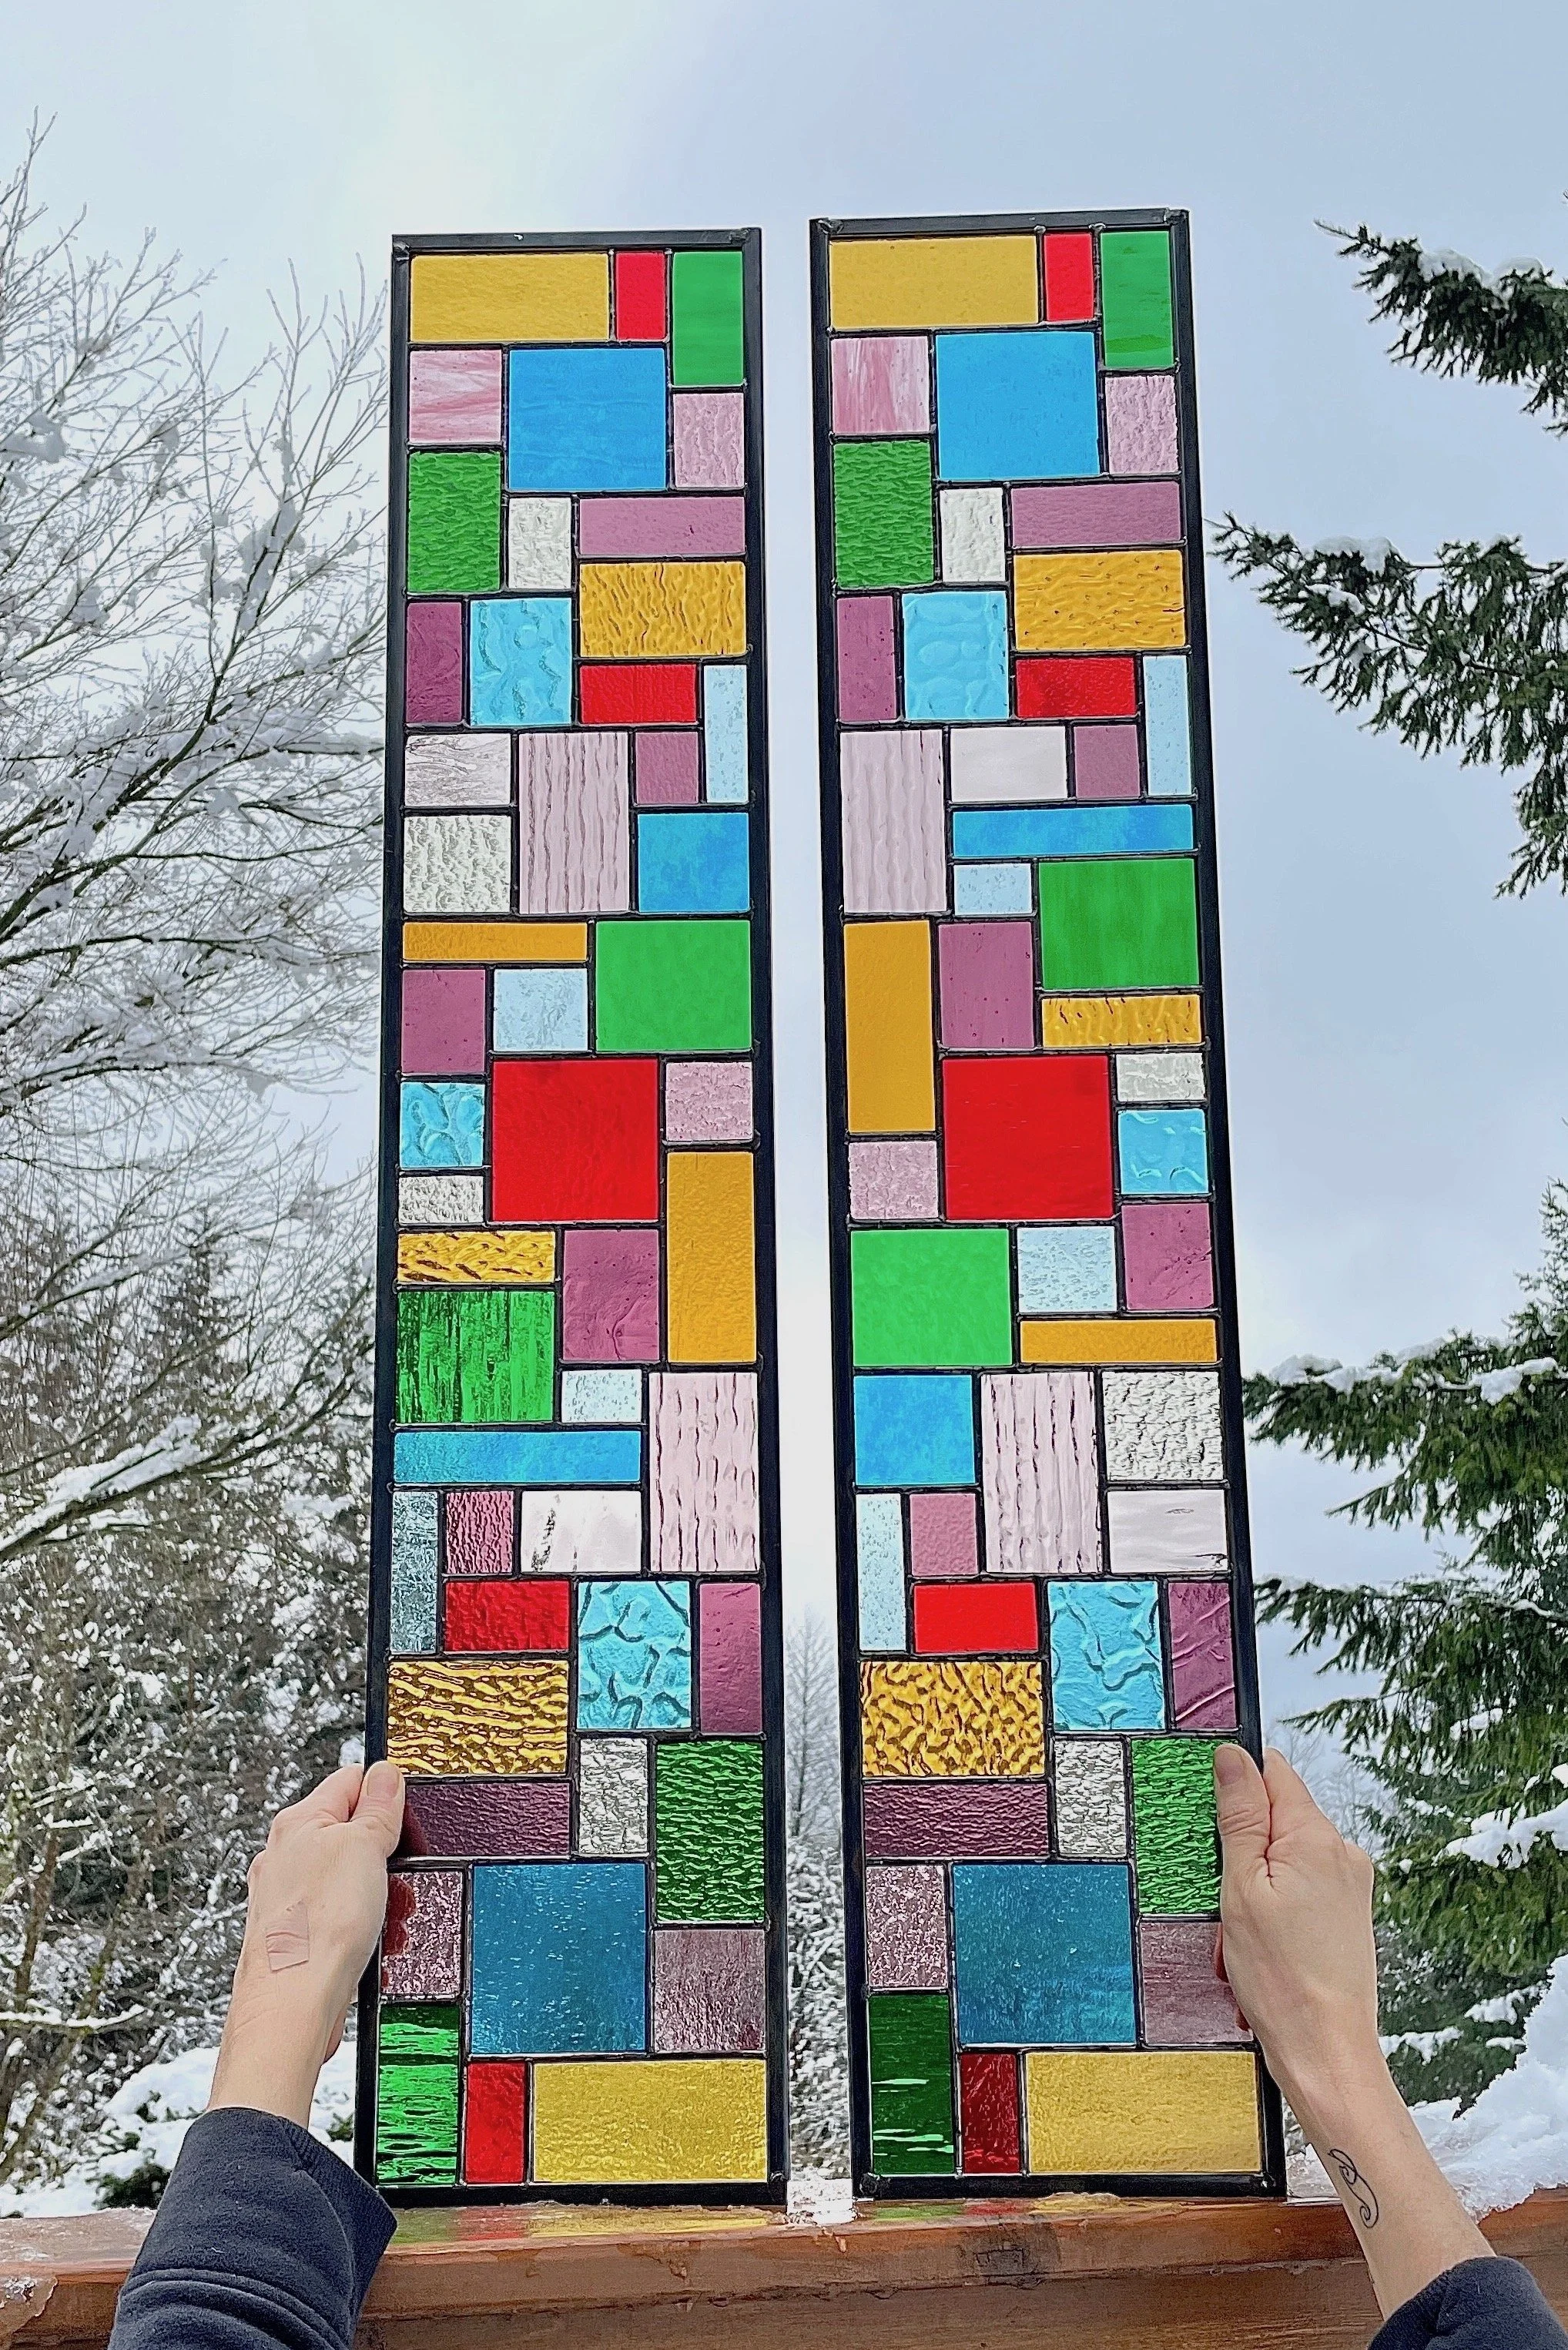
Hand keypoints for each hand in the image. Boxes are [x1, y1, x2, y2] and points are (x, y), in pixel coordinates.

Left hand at [208, 1761, 403, 2127]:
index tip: (408, 1820)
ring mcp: (288, 1899)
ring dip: (380, 1897)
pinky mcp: (296, 1937)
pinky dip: (364, 1928)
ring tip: (391, 1918)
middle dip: (388, 1856)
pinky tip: (375, 1945)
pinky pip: (342, 1919)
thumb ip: (378, 1807)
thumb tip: (385, 1774)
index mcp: (299, 1823)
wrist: (290, 2009)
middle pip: (354, 1834)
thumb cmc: (315, 1931)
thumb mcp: (365, 1848)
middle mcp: (286, 1856)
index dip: (387, 1796)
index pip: (351, 1781)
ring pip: (351, 1881)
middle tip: (402, 1876)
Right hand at [1214, 1743, 1492, 2314]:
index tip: (1212, 1824)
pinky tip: (1264, 1947)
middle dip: (1243, 1846)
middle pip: (1279, 1816)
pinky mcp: (1351, 1915)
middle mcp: (1343, 1852)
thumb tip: (1234, 1756)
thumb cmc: (1280, 1978)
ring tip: (1243, 1934)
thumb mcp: (1241, 1888)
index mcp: (1315, 1836)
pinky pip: (1304, 1887)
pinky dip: (1278, 1906)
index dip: (1236, 1790)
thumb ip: (1238, 1816)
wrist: (1326, 2052)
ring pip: (1287, 1855)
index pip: (1272, 1773)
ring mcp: (1352, 1885)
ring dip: (1258, 1882)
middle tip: (1224, 1896)